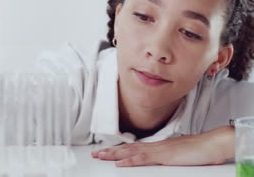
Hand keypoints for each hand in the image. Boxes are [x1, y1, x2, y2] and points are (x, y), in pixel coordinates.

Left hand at [91, 126, 233, 166]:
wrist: (213, 144)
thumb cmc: (200, 151)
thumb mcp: (179, 155)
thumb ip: (168, 157)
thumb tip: (161, 159)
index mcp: (158, 146)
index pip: (133, 147)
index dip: (118, 150)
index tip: (106, 151)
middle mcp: (155, 146)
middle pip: (127, 148)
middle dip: (110, 151)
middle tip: (95, 153)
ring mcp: (159, 150)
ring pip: (131, 152)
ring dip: (114, 154)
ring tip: (100, 156)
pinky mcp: (164, 156)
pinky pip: (143, 159)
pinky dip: (130, 161)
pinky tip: (119, 164)